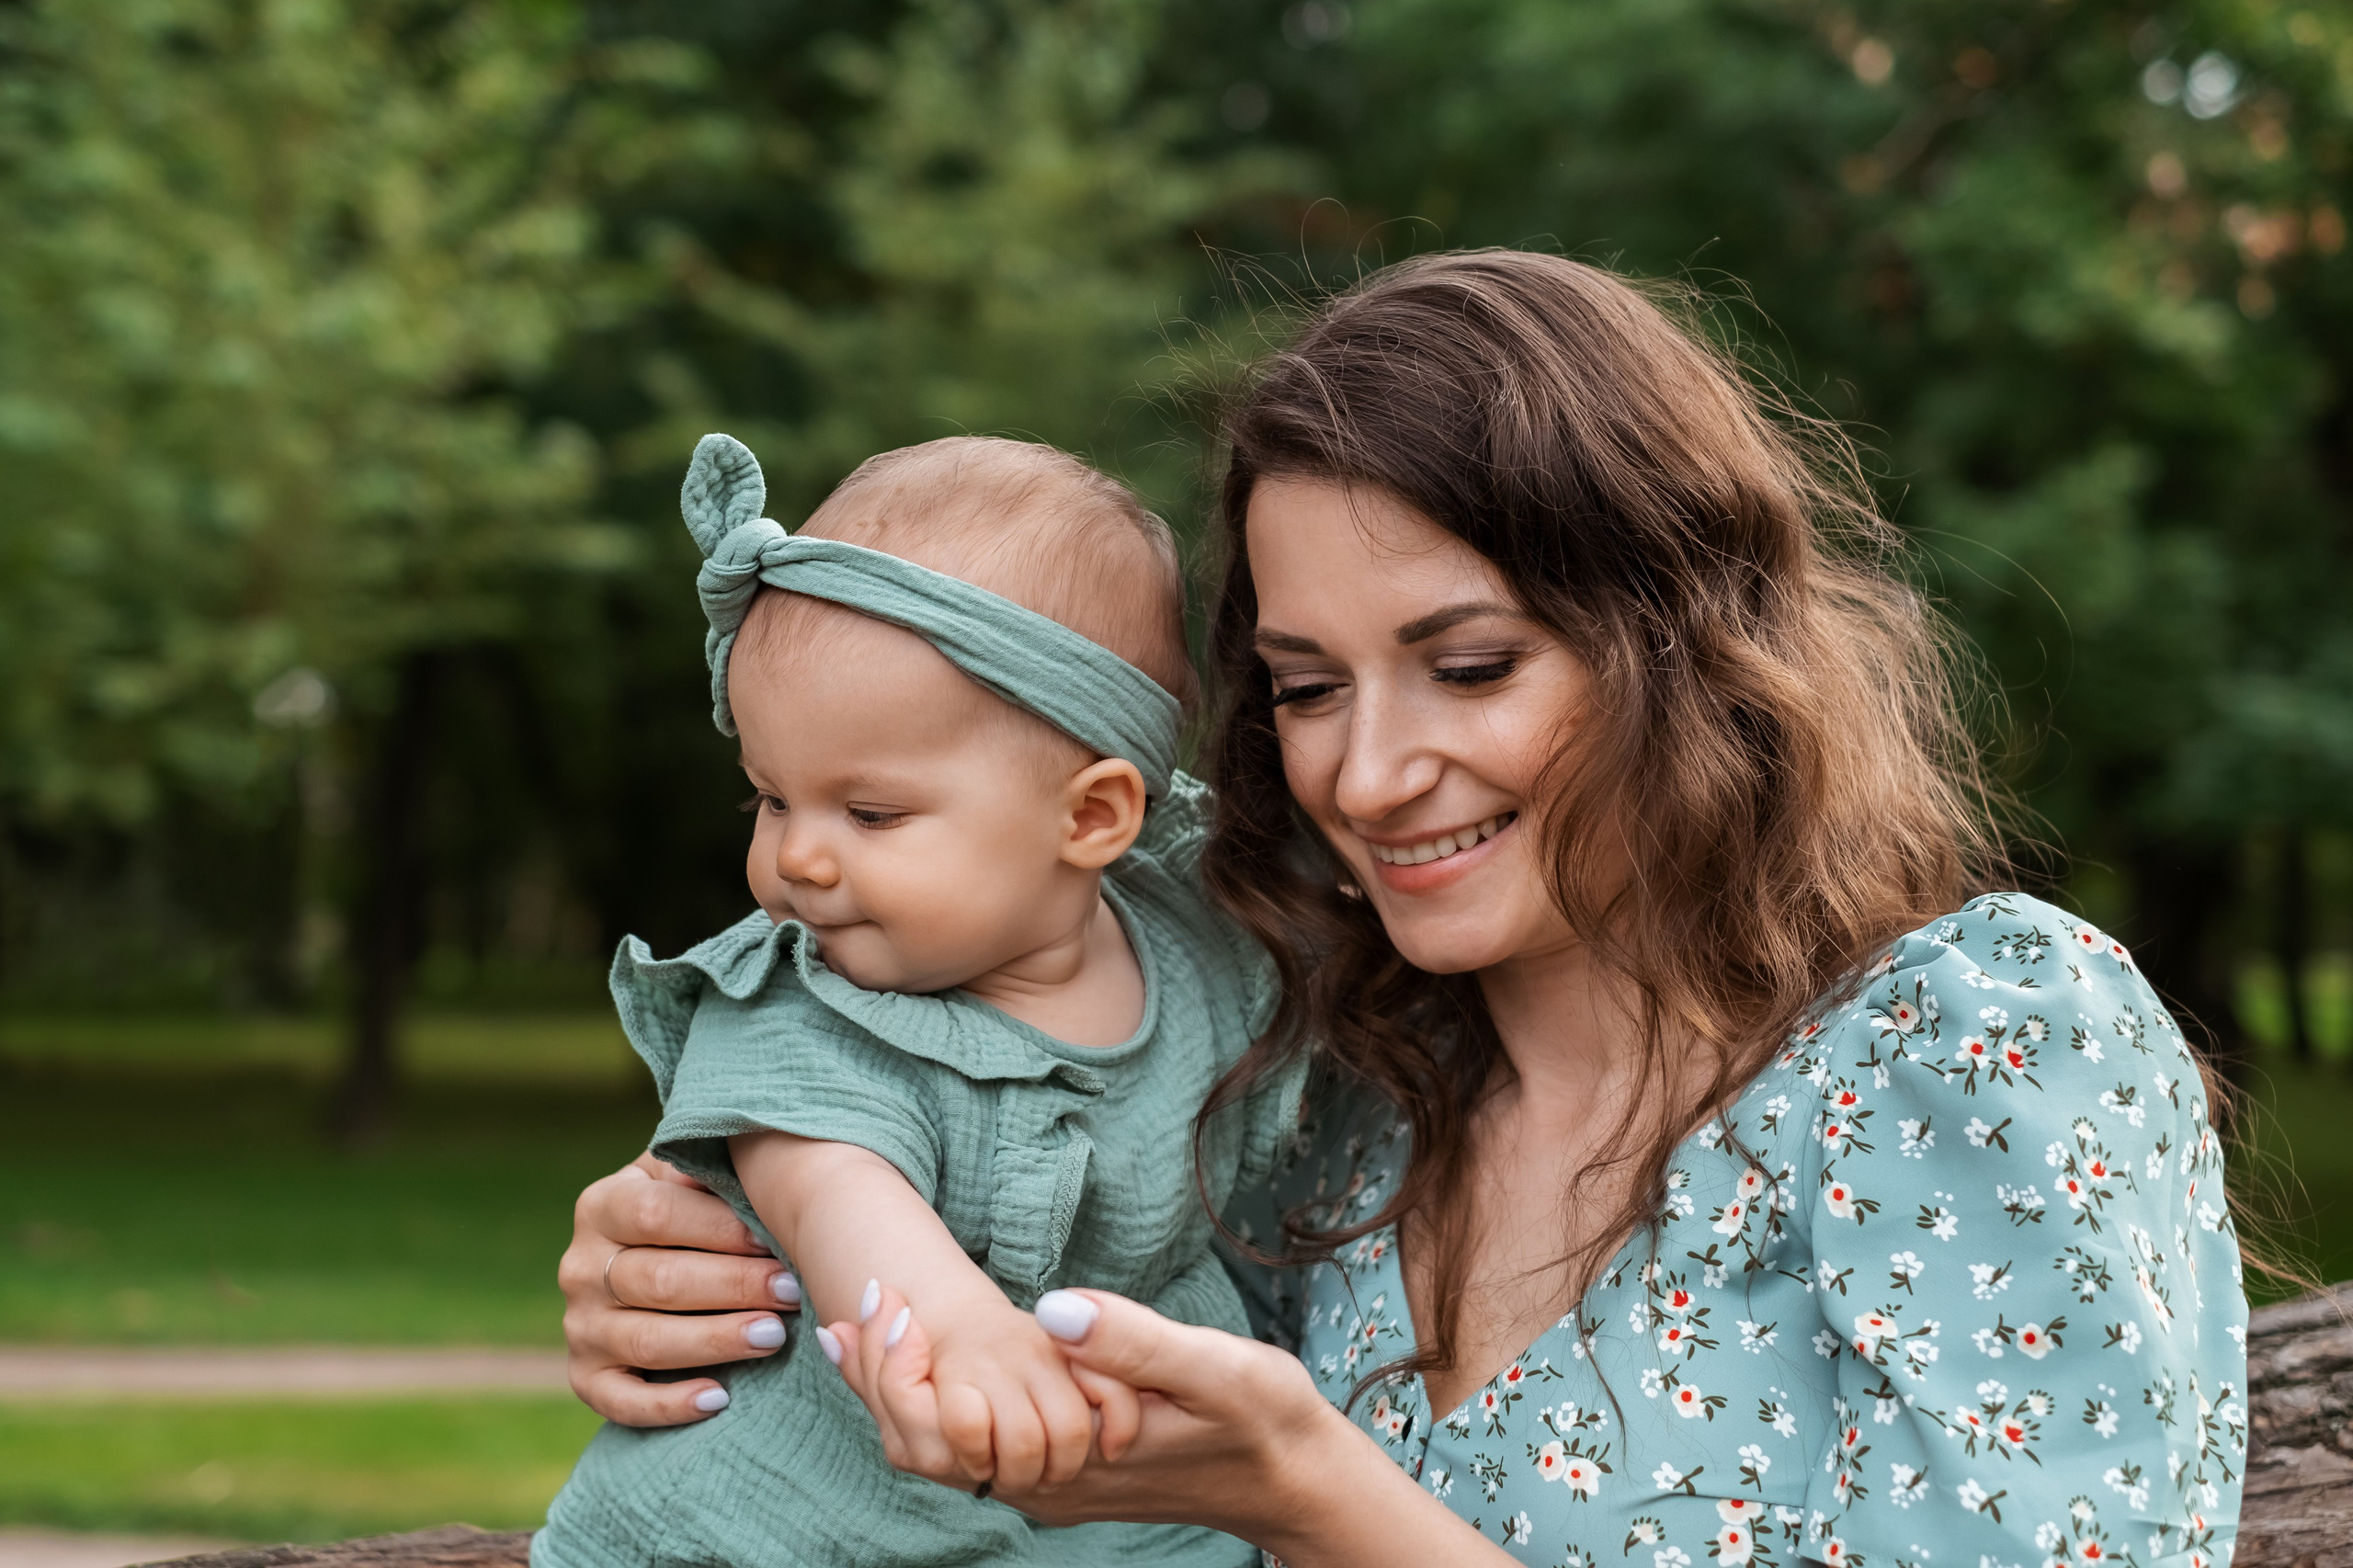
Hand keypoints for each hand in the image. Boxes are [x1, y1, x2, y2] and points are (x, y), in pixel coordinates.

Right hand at [558, 1154, 802, 1426]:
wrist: (654, 1259)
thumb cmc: (698, 1211)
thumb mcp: (695, 1176)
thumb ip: (714, 1168)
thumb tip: (761, 1163)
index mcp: (603, 1204)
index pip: (656, 1215)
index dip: (719, 1229)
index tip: (775, 1239)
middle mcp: (580, 1266)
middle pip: (658, 1280)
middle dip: (733, 1287)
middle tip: (792, 1292)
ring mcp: (579, 1325)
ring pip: (646, 1340)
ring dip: (715, 1340)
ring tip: (773, 1336)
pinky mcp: (586, 1376)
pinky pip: (621, 1400)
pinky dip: (669, 1404)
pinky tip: (719, 1399)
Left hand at [829, 1285, 1350, 1550]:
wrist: (1297, 1482)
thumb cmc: (1262, 1422)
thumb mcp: (1211, 1369)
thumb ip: (1131, 1342)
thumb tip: (1050, 1310)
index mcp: (1063, 1462)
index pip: (942, 1431)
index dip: (897, 1366)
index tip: (886, 1298)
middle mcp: (1044, 1487)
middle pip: (923, 1448)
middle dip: (877, 1376)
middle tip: (852, 1304)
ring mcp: (1051, 1486)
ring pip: (943, 1451)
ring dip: (900, 1390)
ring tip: (861, 1324)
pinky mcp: (1064, 1473)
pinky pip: (974, 1444)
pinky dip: (937, 1399)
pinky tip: (929, 1356)